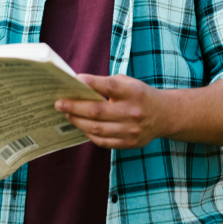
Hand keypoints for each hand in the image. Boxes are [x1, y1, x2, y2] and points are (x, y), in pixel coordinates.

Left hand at [54, 74, 169, 148]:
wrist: (164, 115)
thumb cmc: (139, 95)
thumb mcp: (128, 83)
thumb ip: (106, 84)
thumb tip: (78, 87)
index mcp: (133, 93)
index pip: (110, 87)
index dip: (92, 83)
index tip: (75, 79)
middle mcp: (133, 112)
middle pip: (97, 111)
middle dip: (74, 107)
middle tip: (59, 103)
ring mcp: (131, 130)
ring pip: (97, 129)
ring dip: (78, 121)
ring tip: (67, 114)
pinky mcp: (129, 143)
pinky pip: (103, 141)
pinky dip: (89, 134)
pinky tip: (81, 126)